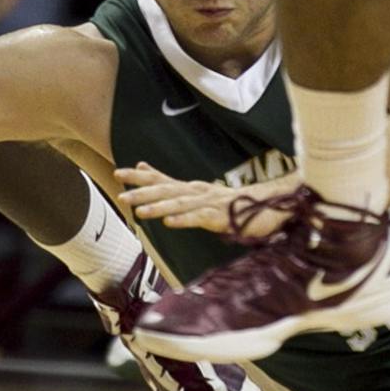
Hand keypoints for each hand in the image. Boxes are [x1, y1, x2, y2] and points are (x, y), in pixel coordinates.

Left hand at [116, 163, 302, 238]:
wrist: (271, 205)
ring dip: (159, 206)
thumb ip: (173, 185)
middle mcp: (199, 192)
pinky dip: (184, 220)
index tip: (118, 174)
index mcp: (192, 188)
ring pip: (180, 204)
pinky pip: (201, 219)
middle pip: (167, 190)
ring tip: (139, 211)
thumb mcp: (201, 194)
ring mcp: (211, 203)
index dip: (140, 177)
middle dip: (143, 191)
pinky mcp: (223, 217)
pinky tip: (169, 223)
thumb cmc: (234, 203)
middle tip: (121, 195)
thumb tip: (145, 167)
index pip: (162, 180)